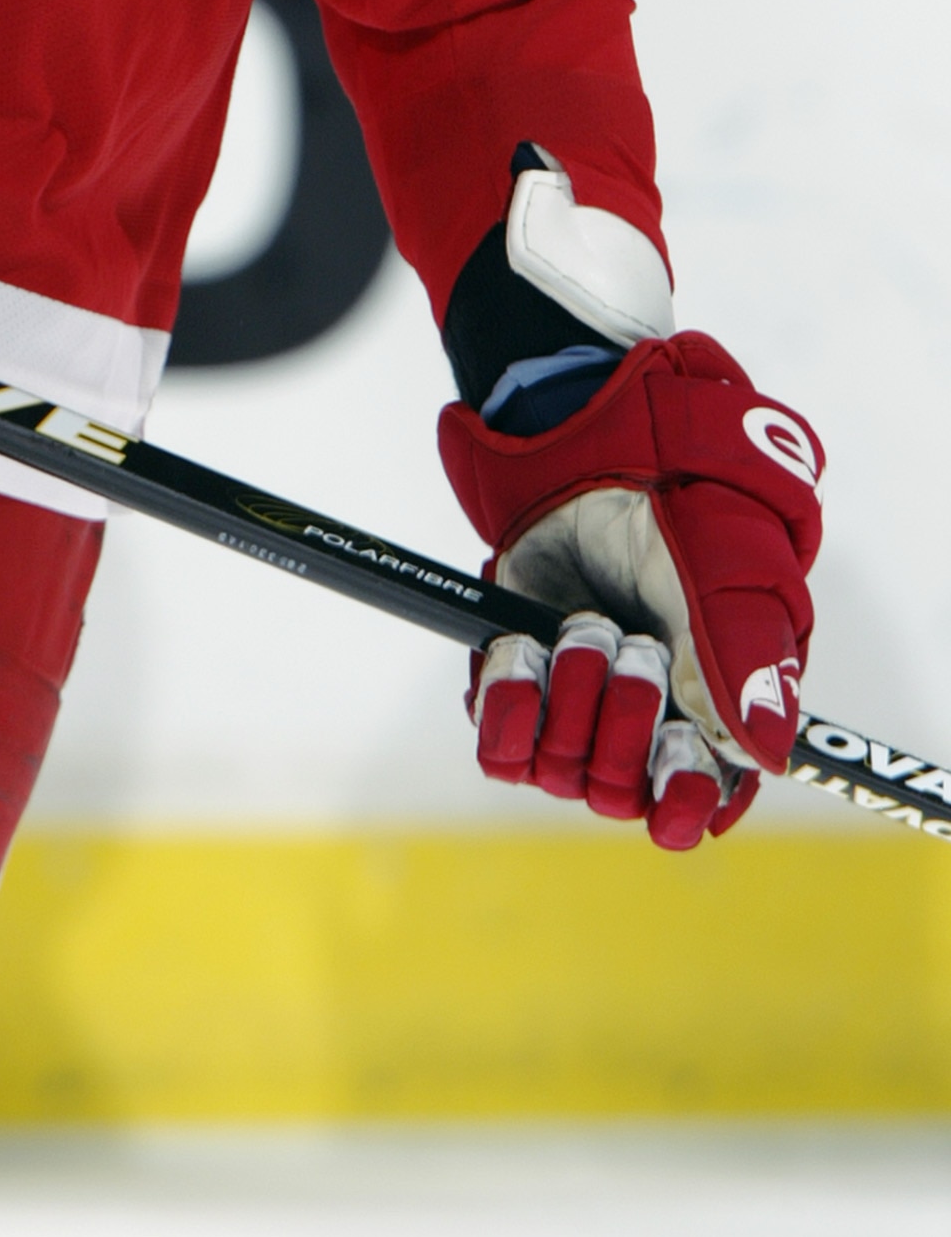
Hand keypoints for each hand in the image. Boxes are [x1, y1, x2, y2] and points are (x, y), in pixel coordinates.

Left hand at [439, 333, 821, 847]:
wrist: (593, 455)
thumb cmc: (682, 511)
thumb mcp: (730, 571)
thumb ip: (750, 655)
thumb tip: (764, 751)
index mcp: (713, 718)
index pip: (696, 809)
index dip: (682, 798)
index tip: (673, 754)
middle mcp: (643, 731)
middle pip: (620, 792)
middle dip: (622, 716)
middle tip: (630, 643)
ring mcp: (575, 714)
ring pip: (560, 770)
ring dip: (569, 694)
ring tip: (585, 624)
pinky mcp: (518, 688)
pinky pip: (500, 744)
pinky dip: (506, 699)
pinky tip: (523, 652)